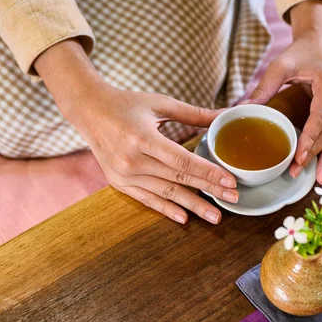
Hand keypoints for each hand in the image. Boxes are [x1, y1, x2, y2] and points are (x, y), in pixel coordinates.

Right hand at [75, 86, 238, 223]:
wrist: (89, 112)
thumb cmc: (126, 104)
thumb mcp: (159, 103)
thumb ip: (193, 113)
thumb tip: (224, 115)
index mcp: (143, 138)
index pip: (182, 161)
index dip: (208, 172)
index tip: (230, 181)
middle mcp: (132, 160)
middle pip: (178, 180)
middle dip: (209, 191)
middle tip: (232, 199)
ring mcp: (124, 174)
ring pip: (166, 194)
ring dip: (193, 206)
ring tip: (215, 216)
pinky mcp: (119, 183)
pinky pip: (147, 200)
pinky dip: (166, 210)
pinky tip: (185, 218)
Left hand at [249, 0, 321, 184]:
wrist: (321, 43)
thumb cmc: (300, 53)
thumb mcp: (280, 65)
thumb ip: (264, 87)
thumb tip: (241, 110)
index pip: (320, 116)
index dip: (310, 139)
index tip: (298, 157)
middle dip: (314, 154)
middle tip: (296, 172)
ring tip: (319, 181)